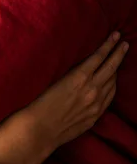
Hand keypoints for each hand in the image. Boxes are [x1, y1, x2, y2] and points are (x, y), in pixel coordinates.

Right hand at [26, 32, 128, 150]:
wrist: (40, 128)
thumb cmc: (39, 100)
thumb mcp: (53, 78)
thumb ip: (70, 71)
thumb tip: (78, 62)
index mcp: (78, 77)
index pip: (99, 57)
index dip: (108, 45)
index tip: (115, 35)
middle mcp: (91, 90)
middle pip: (111, 68)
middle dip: (118, 53)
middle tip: (124, 43)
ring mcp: (95, 104)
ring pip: (112, 83)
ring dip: (116, 70)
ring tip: (118, 60)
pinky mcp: (95, 116)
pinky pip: (109, 98)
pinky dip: (112, 86)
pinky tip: (111, 82)